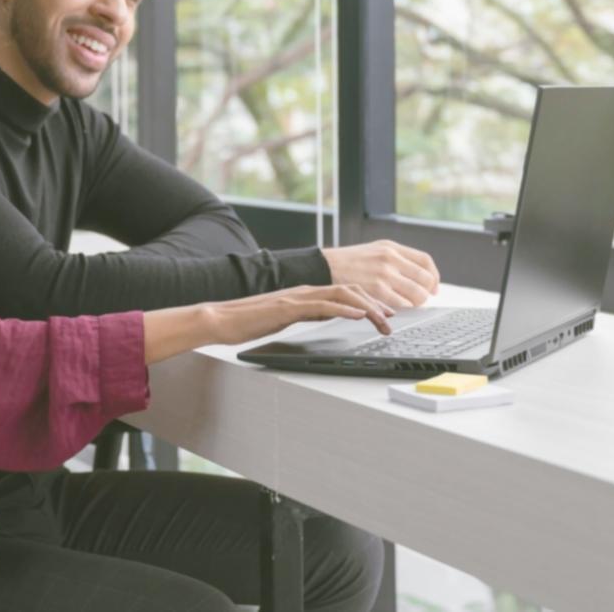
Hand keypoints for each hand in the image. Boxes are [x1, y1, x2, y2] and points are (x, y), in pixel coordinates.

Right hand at [144, 285, 395, 362]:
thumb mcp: (287, 318)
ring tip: (383, 320)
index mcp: (307, 294)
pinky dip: (342, 309)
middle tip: (393, 320)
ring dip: (366, 307)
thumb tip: (330, 317)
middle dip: (375, 304)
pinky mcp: (288, 308)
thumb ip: (309, 314)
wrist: (221, 318)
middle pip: (350, 291)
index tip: (387, 314)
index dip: (370, 301)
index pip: (345, 292)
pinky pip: (321, 306)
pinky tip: (356, 315)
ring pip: (340, 295)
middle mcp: (306, 291)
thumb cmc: (249, 321)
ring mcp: (297, 298)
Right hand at [322, 240, 439, 309]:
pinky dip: (404, 310)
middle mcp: (390, 258)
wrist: (324, 267)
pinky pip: (402, 305)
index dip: (433, 276)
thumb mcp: (374, 251)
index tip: (433, 287)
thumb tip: (417, 275)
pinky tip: (396, 310)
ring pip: (417, 295)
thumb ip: (395, 259)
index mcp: (391, 247)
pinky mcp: (376, 290)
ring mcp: (384, 274)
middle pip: (425, 279)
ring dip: (416, 304)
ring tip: (409, 306)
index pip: (425, 260)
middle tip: (421, 299)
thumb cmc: (348, 262)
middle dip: (427, 293)